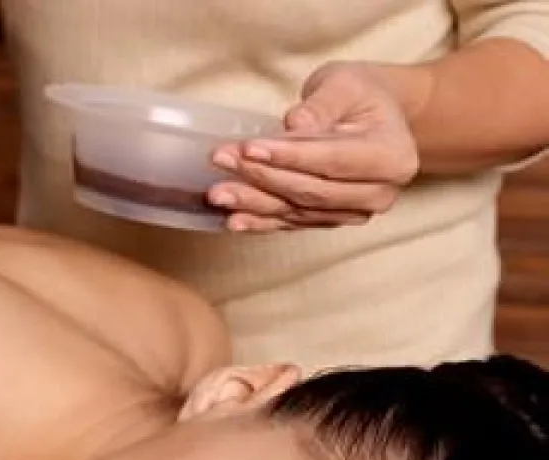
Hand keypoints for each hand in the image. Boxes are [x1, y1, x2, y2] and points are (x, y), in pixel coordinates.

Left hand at [207, 62, 418, 231]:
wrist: (376, 117)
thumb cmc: (361, 95)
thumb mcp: (346, 84)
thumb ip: (322, 104)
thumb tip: (293, 125)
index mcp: (393, 157)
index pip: (332, 161)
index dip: (289, 157)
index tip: (250, 148)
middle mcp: (378, 193)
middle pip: (311, 191)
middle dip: (262, 177)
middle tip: (222, 161)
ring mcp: (354, 212)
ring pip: (297, 211)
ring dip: (253, 203)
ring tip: (217, 193)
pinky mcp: (330, 220)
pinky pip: (292, 224)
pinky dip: (260, 222)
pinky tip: (233, 220)